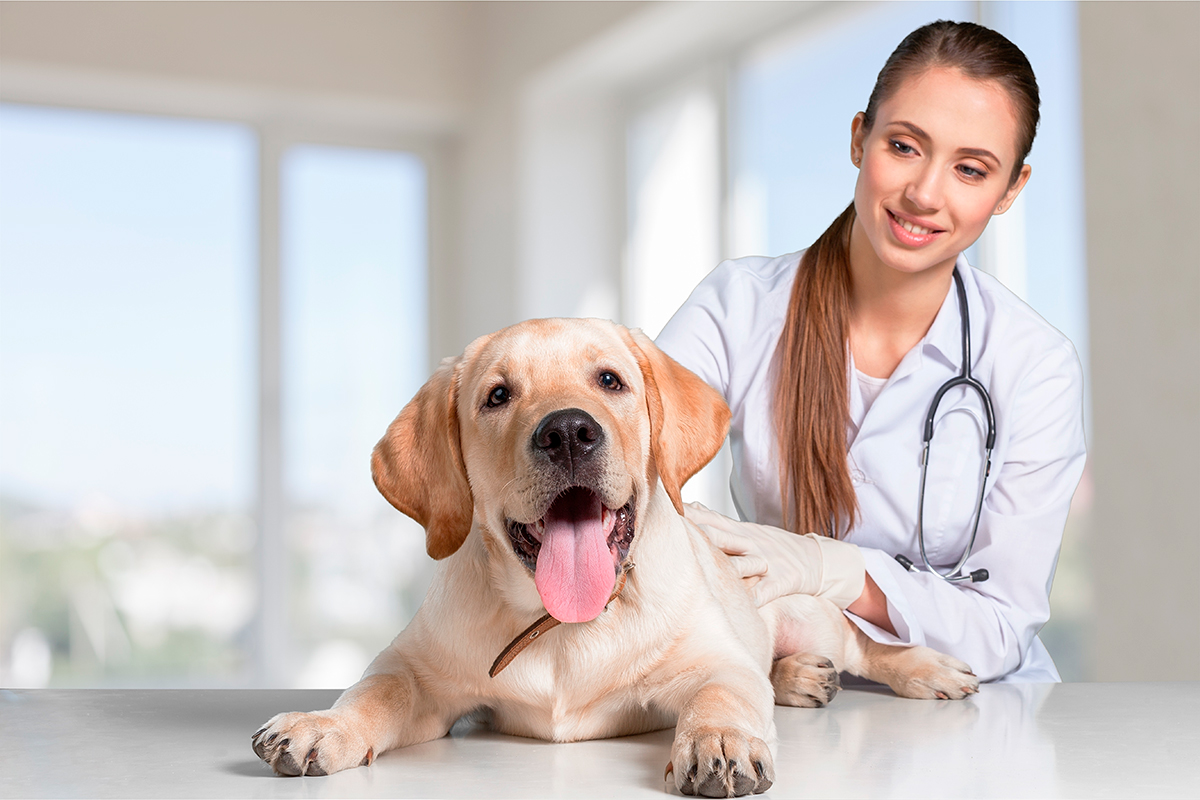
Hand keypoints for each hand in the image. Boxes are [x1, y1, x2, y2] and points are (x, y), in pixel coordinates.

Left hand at [685, 502, 865, 608]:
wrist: (816, 559)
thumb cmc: (773, 547)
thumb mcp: (746, 530)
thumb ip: (717, 521)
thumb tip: (690, 506)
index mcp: (741, 531)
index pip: (712, 519)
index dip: (690, 516)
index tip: (668, 510)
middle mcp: (751, 543)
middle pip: (722, 537)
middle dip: (701, 535)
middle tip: (677, 533)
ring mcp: (767, 562)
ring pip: (743, 563)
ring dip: (726, 566)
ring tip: (705, 571)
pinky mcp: (782, 581)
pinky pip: (767, 591)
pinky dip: (756, 597)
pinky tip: (745, 605)